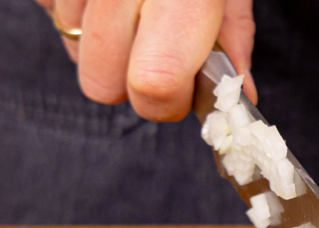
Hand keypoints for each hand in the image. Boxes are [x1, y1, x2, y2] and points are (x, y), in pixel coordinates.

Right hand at [34, 0, 256, 120]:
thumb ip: (234, 38)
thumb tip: (241, 97)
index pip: (155, 83)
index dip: (168, 101)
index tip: (183, 92)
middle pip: (103, 86)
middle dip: (132, 85)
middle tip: (157, 53)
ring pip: (77, 55)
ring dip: (105, 48)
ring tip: (133, 12)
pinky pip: (54, 18)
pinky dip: (79, 17)